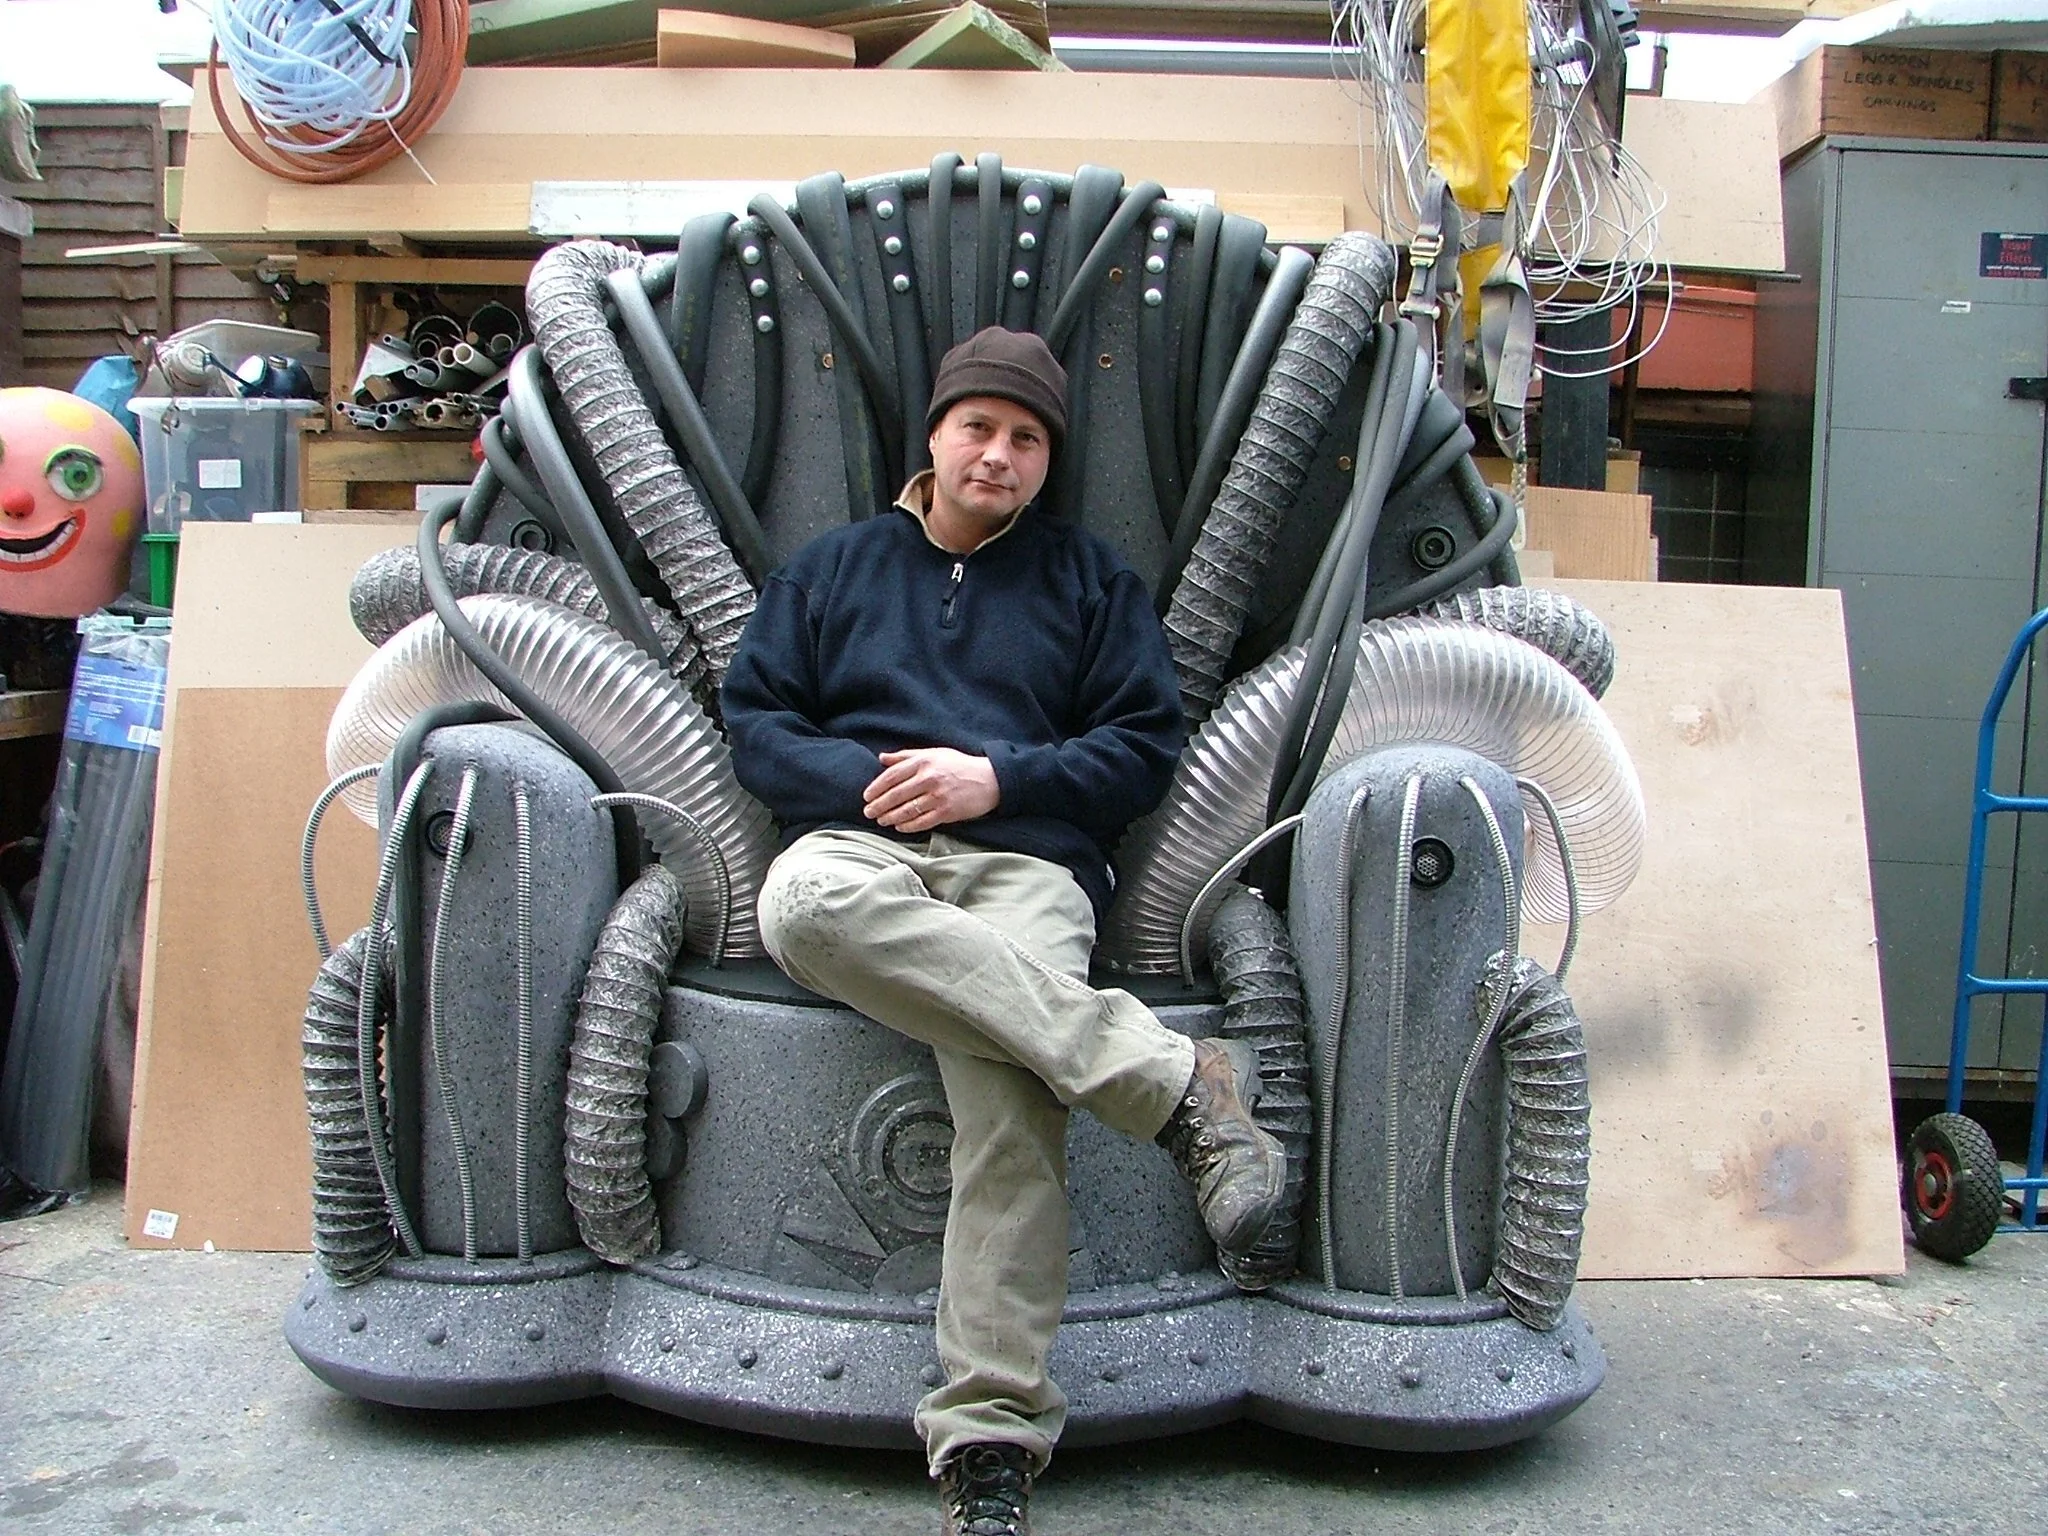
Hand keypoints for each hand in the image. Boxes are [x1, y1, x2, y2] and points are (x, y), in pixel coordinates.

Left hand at [863, 747, 999, 833]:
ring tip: (881, 820)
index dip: (876, 787)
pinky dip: (908, 826)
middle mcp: (929, 778)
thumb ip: (906, 756)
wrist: (990, 780)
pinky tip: (899, 827)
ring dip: (890, 817)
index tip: (866, 796)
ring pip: (907, 810)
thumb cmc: (959, 765)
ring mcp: (938, 796)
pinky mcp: (947, 812)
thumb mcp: (934, 753)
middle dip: (879, 805)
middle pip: (896, 794)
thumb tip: (882, 758)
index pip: (892, 776)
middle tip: (868, 812)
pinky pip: (922, 821)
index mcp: (924, 762)